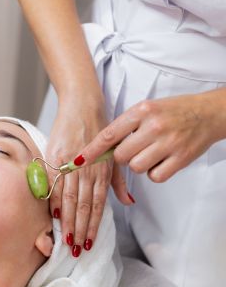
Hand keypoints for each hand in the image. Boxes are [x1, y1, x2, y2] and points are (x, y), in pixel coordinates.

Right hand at [46, 94, 130, 255]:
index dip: (93, 227)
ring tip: (65, 241)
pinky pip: (54, 182)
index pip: (97, 206)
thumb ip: (118, 181)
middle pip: (83, 206)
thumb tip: (128, 203)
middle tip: (76, 251)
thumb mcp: (114, 155)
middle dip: (80, 231)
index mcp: (101, 172)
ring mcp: (71, 164)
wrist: (83, 105)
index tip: (89, 244)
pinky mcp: (56, 156)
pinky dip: (53, 199)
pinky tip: (53, 216)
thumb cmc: (100, 131)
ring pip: (70, 198)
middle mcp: (88, 170)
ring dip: (68, 221)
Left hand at [76, 92, 222, 181]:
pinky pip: (154, 177)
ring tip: (151, 152)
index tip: (77, 162)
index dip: (91, 151)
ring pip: (136, 167)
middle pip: (121, 156)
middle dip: (122, 157)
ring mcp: (168, 143)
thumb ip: (125, 126)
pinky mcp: (181, 159)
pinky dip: (155, 172)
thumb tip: (101, 148)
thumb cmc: (172, 112)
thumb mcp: (146, 110)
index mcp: (142, 111)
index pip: (109, 134)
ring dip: (139, 165)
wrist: (208, 113)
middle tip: (134, 149)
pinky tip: (162, 160)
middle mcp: (154, 126)